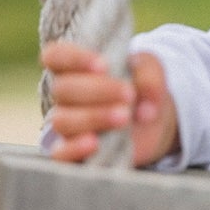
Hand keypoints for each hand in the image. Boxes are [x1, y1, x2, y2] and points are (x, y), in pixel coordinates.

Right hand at [40, 42, 178, 167]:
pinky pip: (60, 154)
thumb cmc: (142, 90)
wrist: (153, 124)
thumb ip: (149, 76)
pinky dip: (73, 149)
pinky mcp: (74, 153)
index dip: (73, 59)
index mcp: (74, 69)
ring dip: (93, 117)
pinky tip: (94, 143)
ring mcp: (68, 126)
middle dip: (97, 90)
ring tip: (125, 117)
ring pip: (62, 120)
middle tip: (129, 95)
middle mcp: (65, 97)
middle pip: (63, 89)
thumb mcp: (151, 73)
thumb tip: (148, 103)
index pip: (55, 56)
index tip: (104, 66)